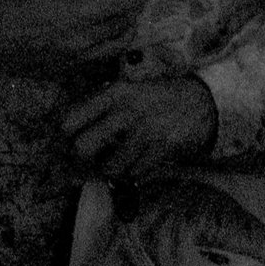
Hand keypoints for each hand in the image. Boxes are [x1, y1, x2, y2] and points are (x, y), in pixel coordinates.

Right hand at [0, 0, 148, 79]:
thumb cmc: (4, 7)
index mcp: (76, 15)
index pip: (117, 6)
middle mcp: (82, 41)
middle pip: (120, 28)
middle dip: (132, 14)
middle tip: (133, 2)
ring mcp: (74, 60)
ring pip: (113, 49)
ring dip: (123, 33)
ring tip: (123, 21)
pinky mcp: (64, 71)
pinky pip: (96, 61)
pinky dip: (105, 48)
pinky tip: (101, 39)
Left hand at [61, 76, 218, 181]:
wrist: (202, 102)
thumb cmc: (157, 98)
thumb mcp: (127, 92)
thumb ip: (100, 110)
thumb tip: (69, 136)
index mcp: (113, 94)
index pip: (70, 120)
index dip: (63, 139)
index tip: (66, 145)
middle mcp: (125, 111)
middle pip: (82, 147)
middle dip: (82, 160)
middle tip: (88, 161)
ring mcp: (145, 131)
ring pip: (110, 167)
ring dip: (111, 170)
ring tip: (118, 162)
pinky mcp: (162, 148)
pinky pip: (134, 173)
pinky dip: (133, 173)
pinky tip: (138, 162)